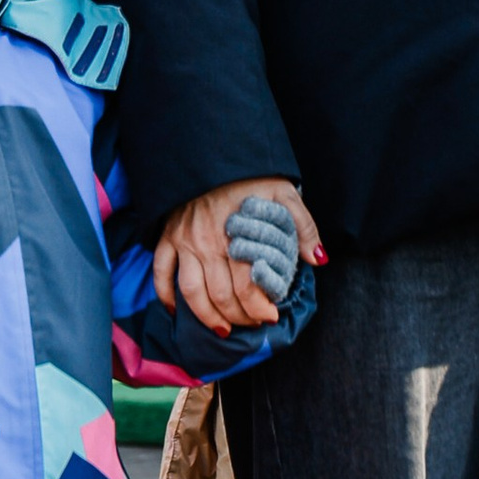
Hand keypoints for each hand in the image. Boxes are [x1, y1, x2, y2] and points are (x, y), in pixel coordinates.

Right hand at [156, 178, 323, 331]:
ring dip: (207, 317)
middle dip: (239, 317)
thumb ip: (303, 226)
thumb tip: (317, 259)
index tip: (270, 316)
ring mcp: (184, 241)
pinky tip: (176, 311)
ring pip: (192, 292)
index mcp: (237, 234)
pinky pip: (161, 273)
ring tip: (223, 329)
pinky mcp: (167, 236)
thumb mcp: (283, 193)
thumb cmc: (250, 175)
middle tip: (252, 324)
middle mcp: (207, 241)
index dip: (259, 307)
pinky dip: (166, 296)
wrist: (210, 149)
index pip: (247, 284)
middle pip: (221, 295)